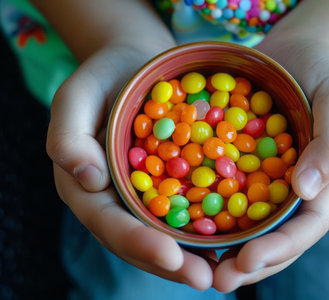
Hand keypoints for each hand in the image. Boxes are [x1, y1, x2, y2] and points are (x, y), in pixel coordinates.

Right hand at [46, 43, 215, 289]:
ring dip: (195, 256)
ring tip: (226, 271)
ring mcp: (147, 195)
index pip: (109, 222)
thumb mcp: (77, 95)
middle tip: (207, 279)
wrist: (138, 62)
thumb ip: (69, 136)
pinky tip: (236, 235)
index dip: (138, 242)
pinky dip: (209, 226)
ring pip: (168, 233)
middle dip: (173, 264)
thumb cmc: (105, 76)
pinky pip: (189, 208)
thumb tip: (87, 180)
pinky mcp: (173, 183)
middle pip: (141, 240)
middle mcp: (118, 199)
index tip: (170, 256)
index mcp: (88, 187)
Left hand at [213, 36, 328, 291]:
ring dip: (222, 246)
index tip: (247, 262)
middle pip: (273, 236)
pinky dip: (206, 206)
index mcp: (325, 186)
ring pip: (246, 221)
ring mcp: (267, 180)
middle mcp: (294, 192)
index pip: (306, 228)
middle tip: (215, 281)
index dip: (279, 250)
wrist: (301, 51)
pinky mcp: (242, 162)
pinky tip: (180, 217)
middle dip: (246, 263)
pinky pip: (224, 188)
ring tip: (194, 265)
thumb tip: (307, 191)